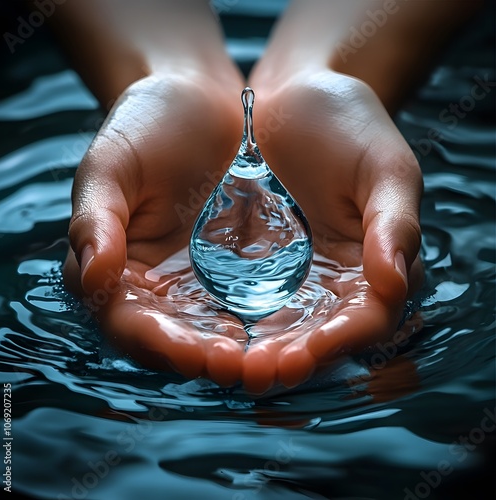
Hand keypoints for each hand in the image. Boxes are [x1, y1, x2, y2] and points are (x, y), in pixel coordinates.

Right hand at [63, 73, 253, 385]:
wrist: (197, 101)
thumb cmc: (145, 126)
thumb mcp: (110, 166)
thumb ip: (96, 220)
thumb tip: (92, 278)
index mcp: (115, 269)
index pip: (129, 323)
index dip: (160, 344)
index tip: (199, 353)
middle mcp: (156, 285)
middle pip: (176, 339)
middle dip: (207, 359)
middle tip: (245, 369)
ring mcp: (198, 278)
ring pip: (215, 329)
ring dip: (243, 351)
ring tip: (275, 361)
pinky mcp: (236, 266)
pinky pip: (251, 301)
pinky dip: (268, 320)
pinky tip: (293, 328)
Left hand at [236, 69, 423, 391]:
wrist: (293, 99)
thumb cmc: (349, 125)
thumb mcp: (384, 166)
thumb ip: (395, 223)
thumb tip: (394, 283)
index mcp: (373, 267)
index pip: (364, 320)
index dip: (338, 343)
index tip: (303, 354)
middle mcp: (330, 283)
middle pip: (313, 337)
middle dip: (285, 359)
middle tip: (252, 373)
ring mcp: (286, 276)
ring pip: (270, 327)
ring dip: (247, 350)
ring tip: (219, 363)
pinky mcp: (246, 264)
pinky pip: (232, 299)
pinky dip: (217, 318)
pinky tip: (195, 330)